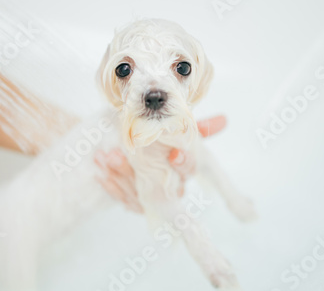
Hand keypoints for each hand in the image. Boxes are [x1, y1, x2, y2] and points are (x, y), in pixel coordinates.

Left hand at [94, 115, 226, 212]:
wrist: (119, 145)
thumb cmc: (151, 137)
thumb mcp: (169, 127)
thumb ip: (192, 125)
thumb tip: (224, 120)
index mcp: (180, 166)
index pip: (188, 169)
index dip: (183, 163)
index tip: (175, 154)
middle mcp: (168, 184)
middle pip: (160, 185)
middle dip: (136, 169)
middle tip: (118, 155)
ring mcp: (150, 195)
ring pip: (137, 191)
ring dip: (119, 174)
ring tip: (104, 156)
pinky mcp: (134, 202)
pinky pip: (123, 198)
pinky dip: (111, 186)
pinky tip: (99, 171)